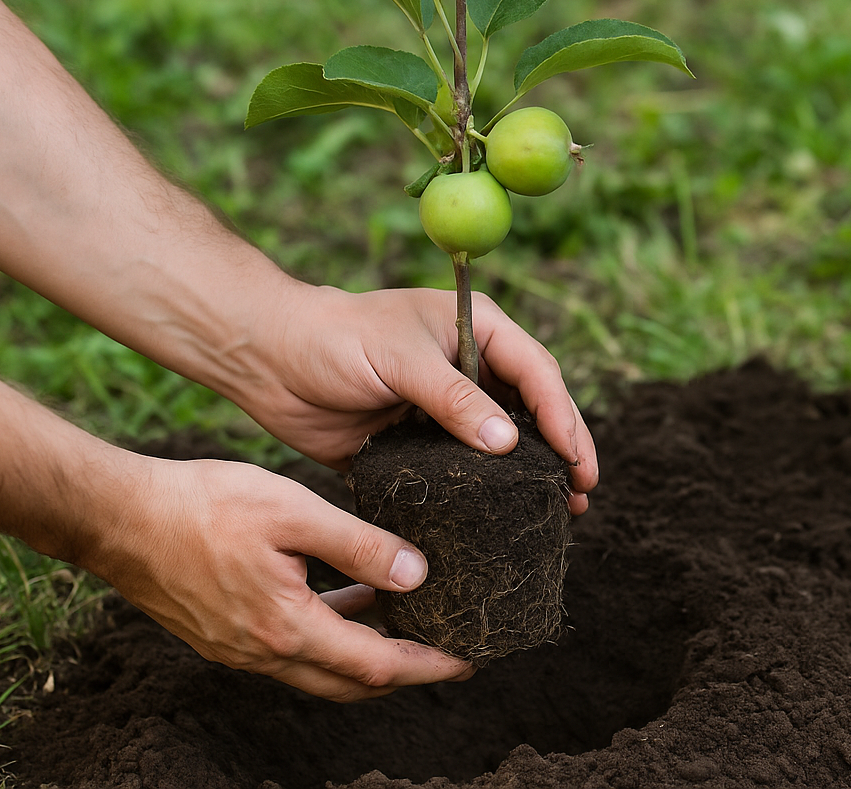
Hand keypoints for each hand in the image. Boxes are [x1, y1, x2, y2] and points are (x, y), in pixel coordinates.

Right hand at [83, 452, 473, 701]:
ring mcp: (239, 649)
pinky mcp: (223, 634)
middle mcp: (263, 653)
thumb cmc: (202, 505)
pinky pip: (293, 648)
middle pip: (351, 682)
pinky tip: (351, 596)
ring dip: (367, 652)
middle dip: (405, 671)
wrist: (116, 516)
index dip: (428, 665)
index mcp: (287, 629)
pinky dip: (332, 633)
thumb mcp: (294, 512)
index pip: (376, 666)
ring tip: (410, 618)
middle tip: (449, 650)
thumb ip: (361, 545)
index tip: (469, 659)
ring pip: (321, 668)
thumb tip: (419, 575)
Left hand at [236, 282, 597, 513]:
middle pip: (533, 411)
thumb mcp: (399, 358)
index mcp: (477, 331)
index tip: (577, 459)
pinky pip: (462, 473)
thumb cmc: (333, 338)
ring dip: (531, 477)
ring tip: (561, 514)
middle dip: (561, 450)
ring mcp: (447, 410)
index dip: (563, 415)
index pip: (537, 372)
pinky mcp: (420, 445)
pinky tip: (505, 520)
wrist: (267, 362)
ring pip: (503, 446)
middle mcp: (471, 369)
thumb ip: (454, 398)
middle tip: (583, 493)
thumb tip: (510, 443)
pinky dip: (485, 496)